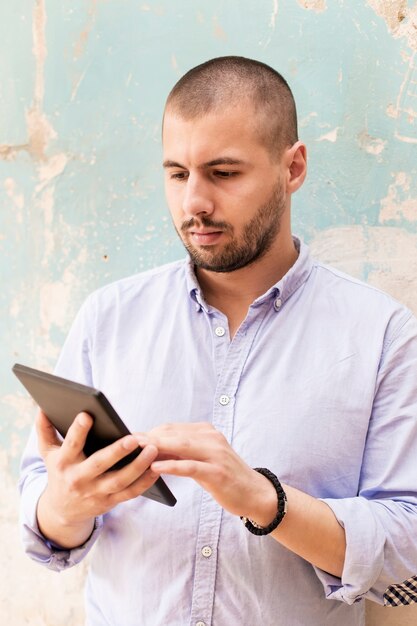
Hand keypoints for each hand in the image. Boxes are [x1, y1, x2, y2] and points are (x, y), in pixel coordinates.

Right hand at [36, 410, 158, 547]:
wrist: (62, 510)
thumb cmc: (60, 472)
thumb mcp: (48, 453)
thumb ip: (45, 430)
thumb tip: (42, 407)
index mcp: (64, 463)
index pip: (71, 445)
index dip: (78, 430)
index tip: (87, 415)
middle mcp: (79, 479)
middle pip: (99, 465)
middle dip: (116, 452)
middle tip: (133, 438)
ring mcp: (96, 492)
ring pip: (119, 481)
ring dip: (137, 466)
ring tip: (152, 449)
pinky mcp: (110, 502)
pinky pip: (130, 492)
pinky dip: (145, 482)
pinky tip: (157, 468)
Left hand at [139, 422, 276, 523]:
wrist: (254, 493)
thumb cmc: (224, 477)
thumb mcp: (202, 460)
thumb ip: (181, 453)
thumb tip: (151, 450)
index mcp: (206, 432)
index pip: (171, 428)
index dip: (149, 433)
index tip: (128, 438)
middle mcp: (211, 438)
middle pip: (173, 434)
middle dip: (148, 438)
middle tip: (125, 443)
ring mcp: (216, 454)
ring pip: (180, 446)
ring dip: (156, 448)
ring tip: (135, 451)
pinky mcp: (218, 472)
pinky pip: (190, 466)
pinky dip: (171, 465)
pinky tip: (155, 468)